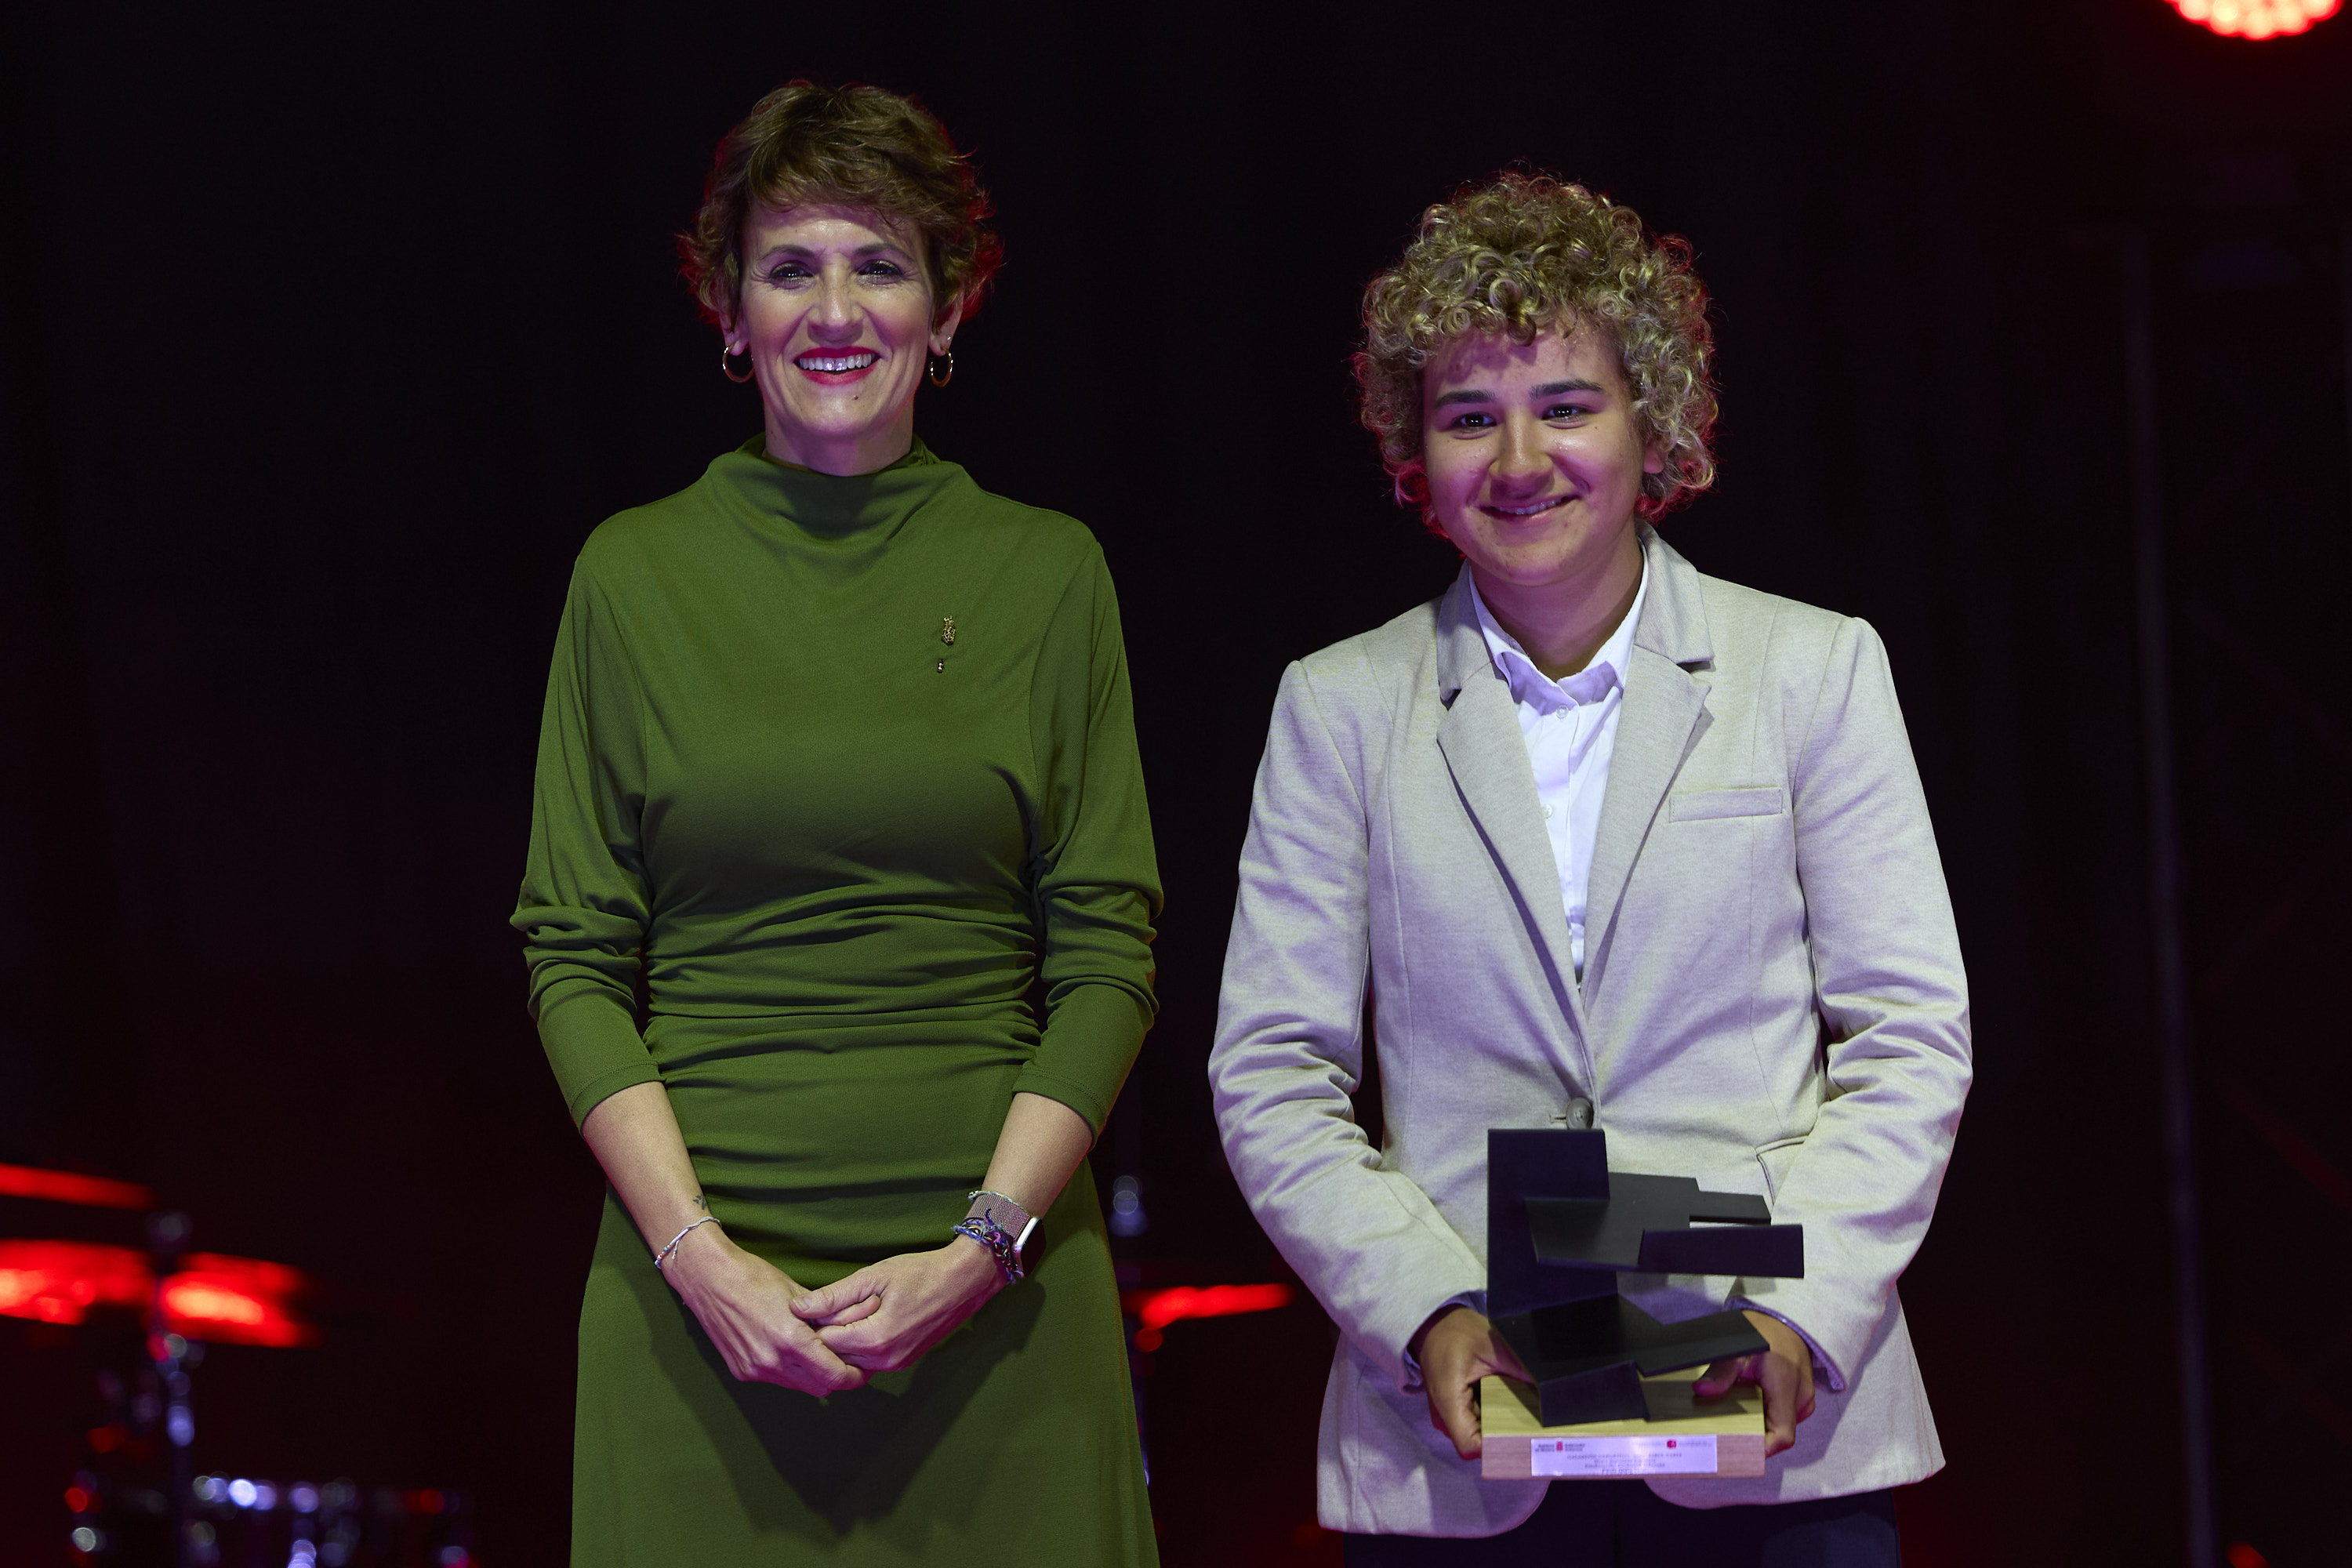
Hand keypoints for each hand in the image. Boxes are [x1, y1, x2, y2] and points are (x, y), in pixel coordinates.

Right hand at [660, 1224, 866, 1396]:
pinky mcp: (742, 1371)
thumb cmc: (755, 1277)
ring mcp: (755, 1369)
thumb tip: (851, 1333)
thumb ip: (824, 1319)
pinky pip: (777, 1380)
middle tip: (847, 1362)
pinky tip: (791, 1351)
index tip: (863, 1368)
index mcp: (790, 1339)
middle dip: (837, 1378)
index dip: (853, 1376)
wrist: (708, 1279)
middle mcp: (772, 1361)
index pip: (834, 1375)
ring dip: (812, 1376)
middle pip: (820, 1387)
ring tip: (820, 1355)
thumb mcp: (797, 1295)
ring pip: (799, 1386)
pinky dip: (789, 1371)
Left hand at [792, 1238, 1004, 1373]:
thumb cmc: (920, 1272)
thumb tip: (797, 1309)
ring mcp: (896, 1364)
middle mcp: (885, 1359)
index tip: (815, 1305)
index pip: (824, 1343)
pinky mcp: (903, 1362)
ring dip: (844, 1341)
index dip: (814, 1324)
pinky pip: (869, 1361)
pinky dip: (860, 1345)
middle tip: (830, 1307)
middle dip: (827, 1334)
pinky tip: (863, 1322)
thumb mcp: (873, 1276)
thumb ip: (833, 1296)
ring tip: (848, 1312)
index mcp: (875, 1338)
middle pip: (835, 1356)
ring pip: (851, 1361)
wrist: (964, 1281)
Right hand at [1413, 1306, 1530, 1460]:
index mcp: (1448, 1401)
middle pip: (1477, 1443)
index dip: (1496, 1447)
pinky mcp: (1453, 1410)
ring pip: (1478, 1434)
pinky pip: (1475, 1422)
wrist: (1433, 1324)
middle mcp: (1444, 1416)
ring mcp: (1447, 1415)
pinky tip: (1505, 1399)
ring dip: (1498, 1424)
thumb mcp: (1492, 1345)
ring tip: (1520, 1406)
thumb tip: (1549, 1388)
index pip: (1470, 1446)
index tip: (1521, 1434)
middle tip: (1530, 1420)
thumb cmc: (1457, 1332)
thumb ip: (1520, 1368)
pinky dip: (1491, 1415)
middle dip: (1504, 1434)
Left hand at [1694, 1310, 1816, 1456]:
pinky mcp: (1800, 1397)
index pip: (1783, 1435)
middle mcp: (1800, 1397)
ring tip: (1735, 1416)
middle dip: (1755, 1437)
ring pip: (1781, 1425)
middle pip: (1779, 1433)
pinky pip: (1784, 1415)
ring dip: (1760, 1424)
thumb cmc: (1764, 1330)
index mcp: (1786, 1386)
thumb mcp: (1738, 1348)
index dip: (1763, 1449)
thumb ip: (1721, 1372)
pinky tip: (1750, 1406)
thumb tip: (1702, 1391)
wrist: (1785, 1319)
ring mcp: (1803, 1398)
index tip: (1740, 1451)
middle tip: (1726, 1433)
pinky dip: (1767, 1415)